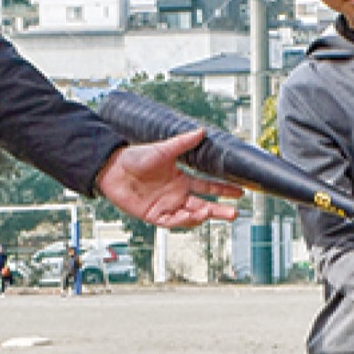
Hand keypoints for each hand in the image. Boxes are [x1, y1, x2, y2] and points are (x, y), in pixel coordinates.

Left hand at [96, 130, 238, 228]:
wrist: (113, 168)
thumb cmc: (135, 157)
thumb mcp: (163, 149)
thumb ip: (183, 143)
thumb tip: (201, 131)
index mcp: (181, 180)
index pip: (208, 187)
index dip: (223, 190)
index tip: (240, 192)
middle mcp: (176, 195)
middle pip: (203, 205)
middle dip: (219, 211)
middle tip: (234, 214)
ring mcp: (166, 206)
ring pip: (189, 216)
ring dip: (201, 216)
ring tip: (209, 211)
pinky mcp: (153, 215)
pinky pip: (171, 222)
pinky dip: (182, 221)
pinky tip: (190, 216)